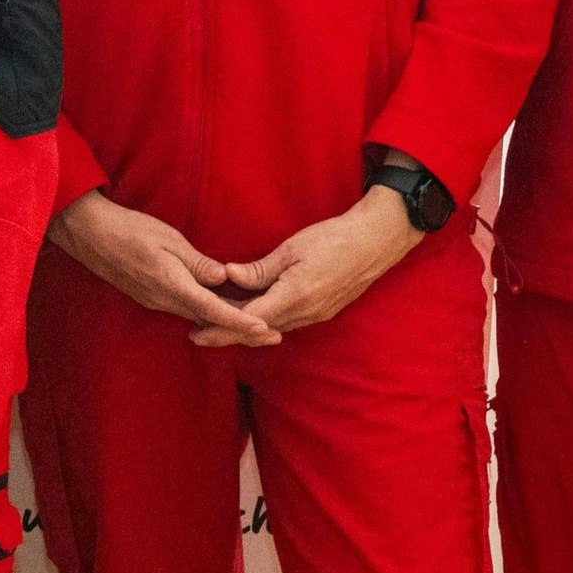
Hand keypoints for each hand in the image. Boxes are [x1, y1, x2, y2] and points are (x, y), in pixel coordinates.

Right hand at [51, 192, 278, 344]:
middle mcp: (165, 300)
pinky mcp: (152, 297)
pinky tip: (222, 309)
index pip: (213, 309)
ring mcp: (157, 301)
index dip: (241, 321)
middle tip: (274, 336)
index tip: (265, 329)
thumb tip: (223, 278)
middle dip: (242, 330)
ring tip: (256, 325)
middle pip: (210, 321)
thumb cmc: (129, 230)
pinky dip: (209, 314)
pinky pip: (186, 310)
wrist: (90, 235)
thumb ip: (197, 263)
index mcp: (171, 285)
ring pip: (199, 318)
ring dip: (226, 323)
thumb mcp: (169, 240)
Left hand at [198, 187, 423, 343]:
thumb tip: (229, 277)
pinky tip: (251, 316)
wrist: (375, 242)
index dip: (220, 328)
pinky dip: (265, 322)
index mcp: (294, 296)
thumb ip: (259, 269)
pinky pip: (287, 322)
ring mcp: (315, 315)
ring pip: (272, 328)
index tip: (197, 334)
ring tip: (217, 325)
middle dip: (227, 333)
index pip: (248, 320)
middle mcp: (305, 312)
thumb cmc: (333, 238)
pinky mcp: (322, 312)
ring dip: (246, 328)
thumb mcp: (291, 249)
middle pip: (257, 330)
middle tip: (197, 334)